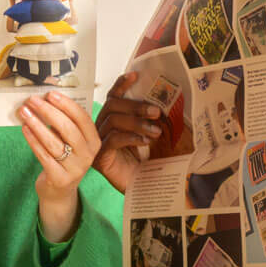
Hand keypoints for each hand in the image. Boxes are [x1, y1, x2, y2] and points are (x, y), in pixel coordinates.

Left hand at [19, 90, 99, 241]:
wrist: (59, 192)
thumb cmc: (64, 160)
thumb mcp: (71, 142)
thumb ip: (65, 124)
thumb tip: (45, 101)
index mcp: (94, 142)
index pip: (82, 119)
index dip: (66, 105)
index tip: (51, 94)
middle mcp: (88, 155)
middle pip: (68, 128)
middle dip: (48, 112)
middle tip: (32, 100)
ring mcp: (75, 168)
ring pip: (54, 142)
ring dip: (37, 124)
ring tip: (24, 112)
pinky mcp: (60, 178)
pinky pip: (44, 155)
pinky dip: (33, 140)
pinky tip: (25, 129)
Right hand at [91, 70, 161, 193]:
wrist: (148, 191)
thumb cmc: (152, 163)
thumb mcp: (158, 135)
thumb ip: (156, 118)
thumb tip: (166, 97)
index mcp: (114, 121)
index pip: (113, 97)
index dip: (122, 84)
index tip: (136, 75)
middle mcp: (103, 129)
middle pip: (112, 106)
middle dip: (135, 105)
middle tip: (156, 112)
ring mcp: (99, 144)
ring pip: (113, 121)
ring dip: (136, 122)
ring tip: (156, 131)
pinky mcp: (100, 159)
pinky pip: (112, 140)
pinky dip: (130, 137)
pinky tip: (145, 141)